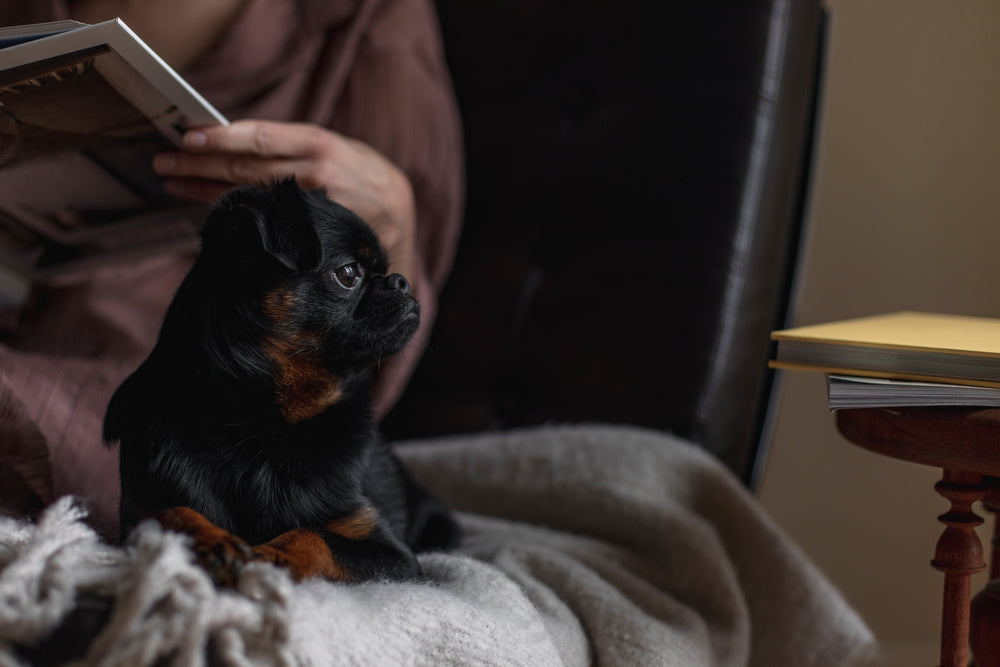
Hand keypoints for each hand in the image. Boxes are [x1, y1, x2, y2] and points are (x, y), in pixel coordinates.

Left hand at [153, 120, 417, 287]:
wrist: (402, 225)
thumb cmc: (367, 182)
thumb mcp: (342, 151)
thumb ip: (297, 148)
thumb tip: (237, 143)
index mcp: (323, 147)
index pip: (262, 139)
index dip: (221, 138)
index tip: (187, 137)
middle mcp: (318, 178)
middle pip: (246, 170)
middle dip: (199, 166)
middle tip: (162, 162)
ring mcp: (313, 212)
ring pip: (249, 199)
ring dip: (205, 191)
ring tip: (174, 183)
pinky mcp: (310, 239)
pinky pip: (263, 226)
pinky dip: (233, 216)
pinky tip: (208, 211)